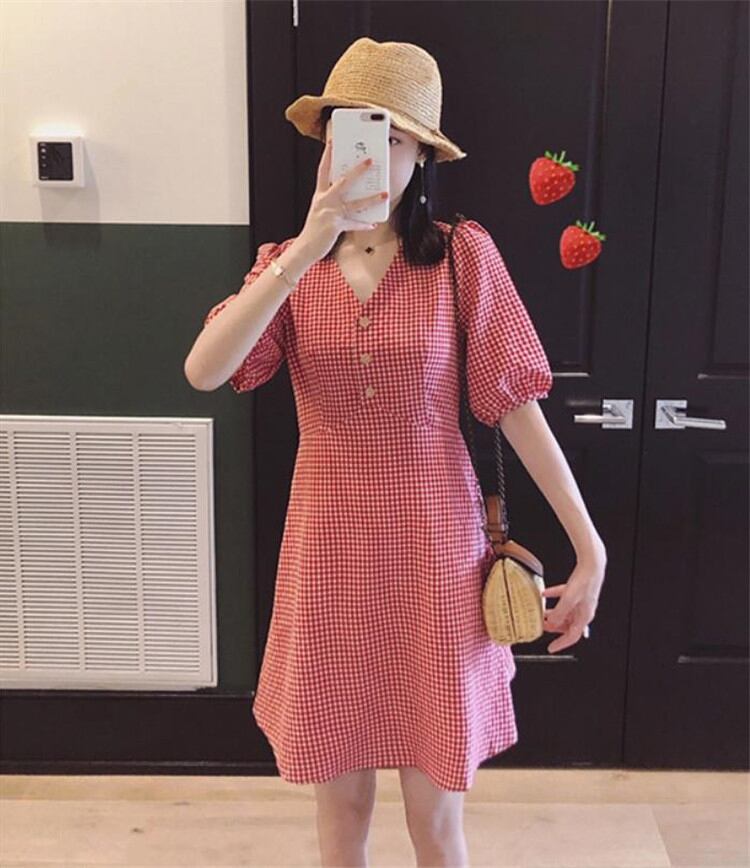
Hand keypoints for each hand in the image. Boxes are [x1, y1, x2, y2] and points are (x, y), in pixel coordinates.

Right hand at [298, 138, 387, 261]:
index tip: (333, 142)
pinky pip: (353, 224)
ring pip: (355, 203)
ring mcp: (330, 213)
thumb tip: (350, 193)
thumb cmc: (314, 230)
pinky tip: (373, 224)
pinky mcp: (335, 226)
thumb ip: (331, 200)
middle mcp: (325, 201)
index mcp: (320, 195)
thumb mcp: (320, 211)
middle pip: (343, 181)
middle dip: (358, 170)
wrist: (305, 248)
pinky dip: (363, 224)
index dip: (328, 156)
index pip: (323, 171)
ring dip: (371, 199)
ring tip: (384, 194)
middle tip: (370, 160)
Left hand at [540, 558, 604, 653]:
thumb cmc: (585, 581)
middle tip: (544, 627)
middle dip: (555, 627)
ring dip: (554, 613)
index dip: (561, 643)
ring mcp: (581, 601)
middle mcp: (584, 611)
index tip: (551, 648)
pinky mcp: (578, 592)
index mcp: (584, 616)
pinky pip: (564, 597)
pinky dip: (554, 597)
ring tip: (543, 613)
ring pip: (566, 612)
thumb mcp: (568, 599)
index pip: (572, 636)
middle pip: (568, 625)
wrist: (591, 564)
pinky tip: (545, 594)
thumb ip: (559, 612)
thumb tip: (551, 622)